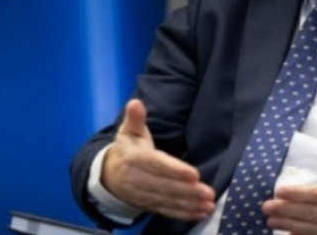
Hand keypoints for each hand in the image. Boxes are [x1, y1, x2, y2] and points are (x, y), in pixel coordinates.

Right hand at [100, 99, 215, 220]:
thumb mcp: (128, 131)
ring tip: (208, 205)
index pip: (156, 165)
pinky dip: (183, 214)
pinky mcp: (148, 205)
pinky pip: (166, 211)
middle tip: (208, 192)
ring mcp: (142, 195)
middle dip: (187, 191)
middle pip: (164, 186)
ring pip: (167, 201)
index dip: (174, 170)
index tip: (193, 174)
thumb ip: (135, 118)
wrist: (107, 175)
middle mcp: (137, 179)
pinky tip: (200, 213)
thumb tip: (135, 103)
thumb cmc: (126, 148)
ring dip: (189, 204)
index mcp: (135, 158)